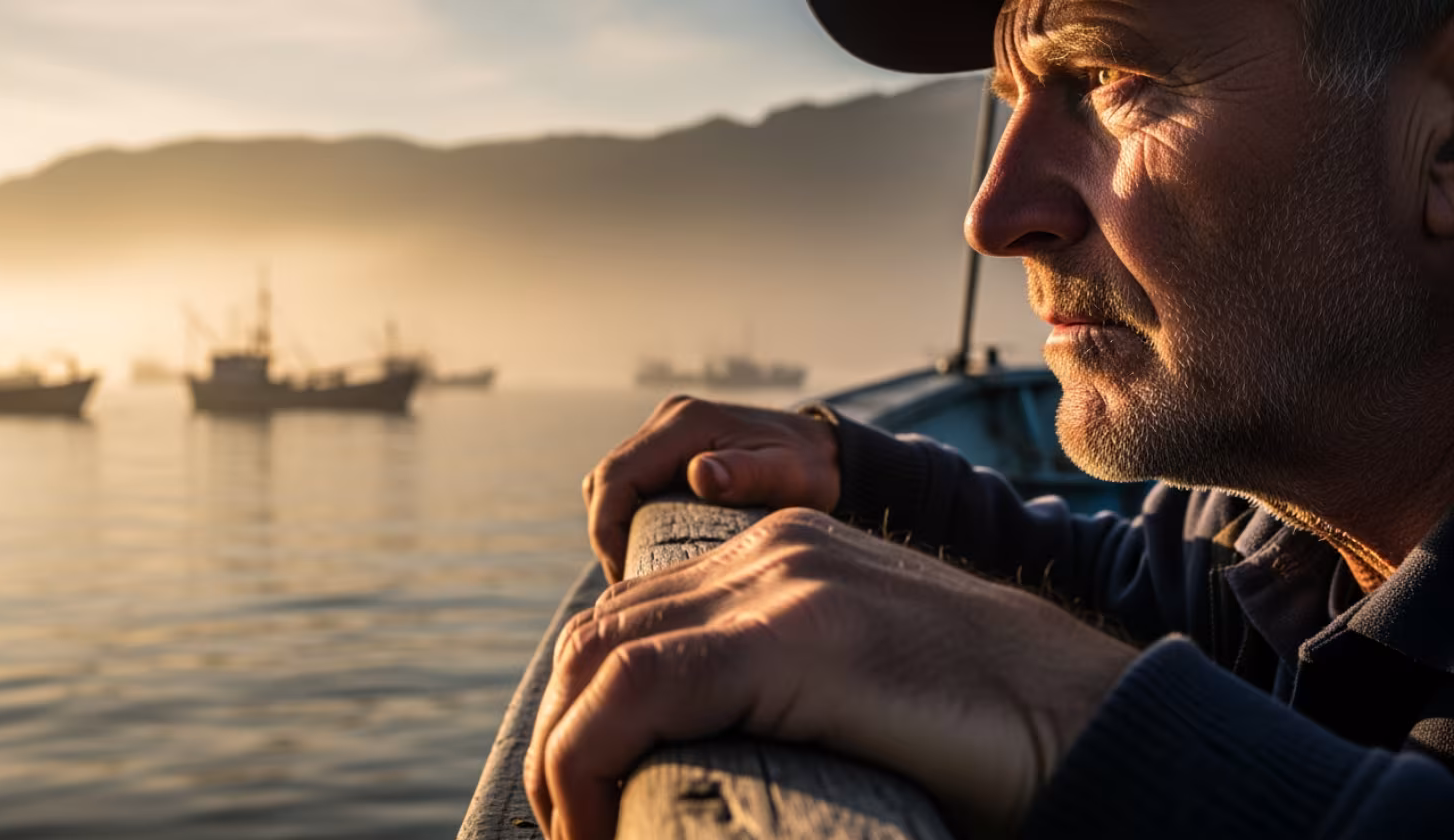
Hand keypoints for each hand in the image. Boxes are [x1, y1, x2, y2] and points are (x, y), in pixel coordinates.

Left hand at [525, 508, 1136, 839]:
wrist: (1091, 722)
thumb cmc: (983, 733)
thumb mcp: (856, 688)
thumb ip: (785, 690)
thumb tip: (709, 760)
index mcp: (784, 555)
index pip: (633, 620)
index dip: (584, 712)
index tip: (583, 800)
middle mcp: (770, 551)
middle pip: (601, 633)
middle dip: (560, 736)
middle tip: (571, 827)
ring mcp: (783, 583)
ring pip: (602, 656)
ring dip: (563, 757)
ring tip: (578, 835)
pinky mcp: (798, 634)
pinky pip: (642, 687)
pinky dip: (589, 758)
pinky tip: (594, 825)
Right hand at [584, 395, 839, 580]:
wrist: (828, 455)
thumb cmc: (812, 469)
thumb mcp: (789, 474)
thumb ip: (748, 474)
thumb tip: (699, 474)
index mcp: (684, 423)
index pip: (616, 476)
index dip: (606, 529)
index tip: (623, 574)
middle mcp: (668, 422)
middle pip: (606, 481)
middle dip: (608, 534)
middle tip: (630, 581)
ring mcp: (667, 435)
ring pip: (615, 485)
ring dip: (617, 527)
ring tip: (639, 571)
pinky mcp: (672, 452)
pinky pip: (633, 487)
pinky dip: (632, 520)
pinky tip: (652, 553)